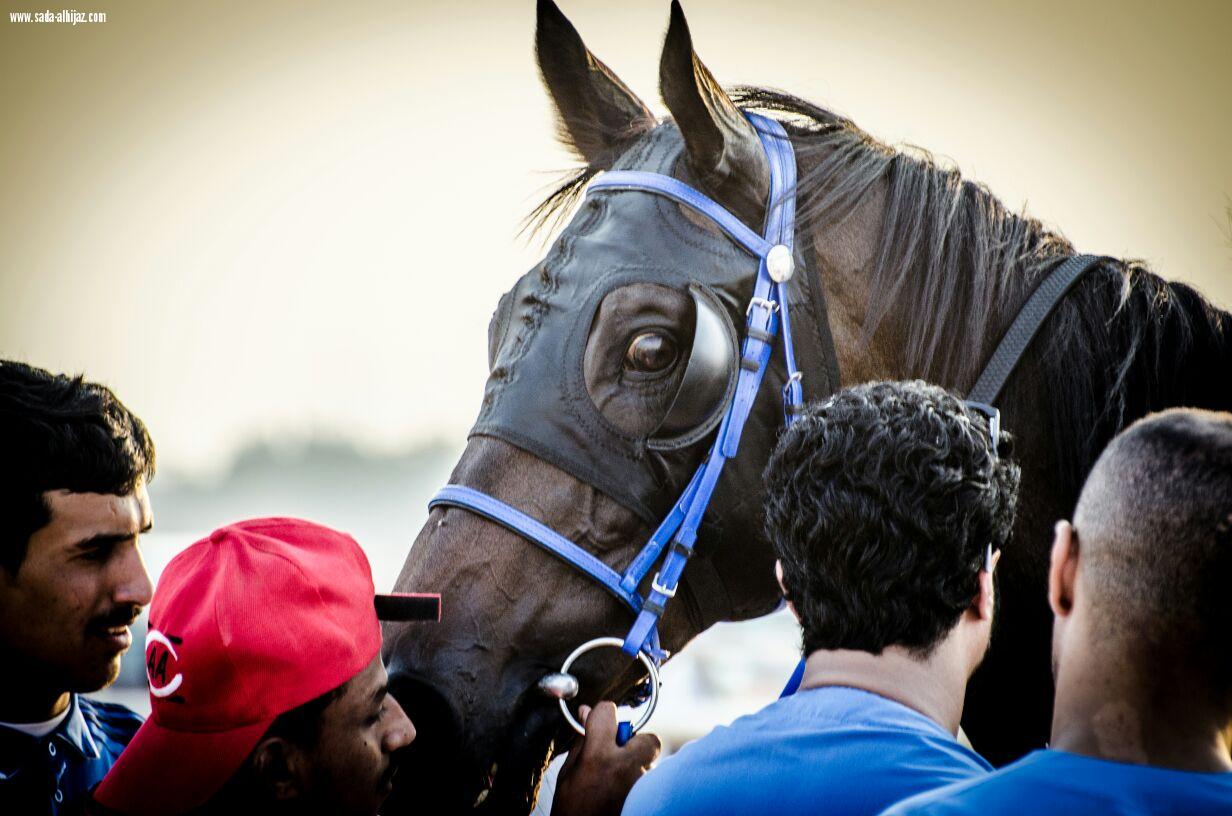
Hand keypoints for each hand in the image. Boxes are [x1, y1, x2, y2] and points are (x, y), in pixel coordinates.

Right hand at [552, 701, 660, 815]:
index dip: (601, 715)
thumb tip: (586, 714)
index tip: (598, 723)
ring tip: (617, 784)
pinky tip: (622, 794)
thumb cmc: (572, 812)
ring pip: (650, 763)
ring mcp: (641, 785)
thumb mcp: (568, 774)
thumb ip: (582, 741)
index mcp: (598, 757)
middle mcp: (626, 767)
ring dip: (637, 767)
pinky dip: (639, 783)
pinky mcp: (648, 798)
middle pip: (648, 738)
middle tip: (618, 757)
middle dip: (636, 744)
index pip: (608, 712)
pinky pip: (650, 781)